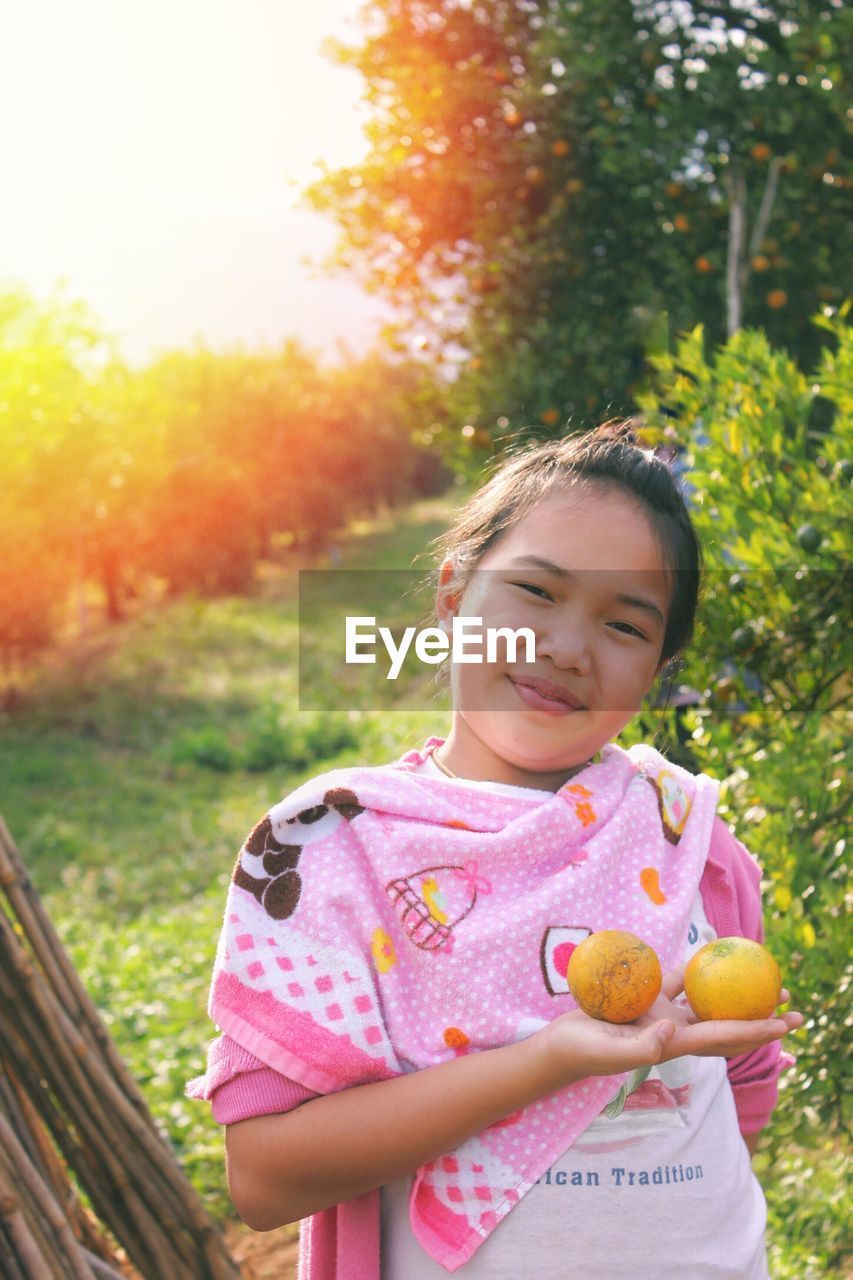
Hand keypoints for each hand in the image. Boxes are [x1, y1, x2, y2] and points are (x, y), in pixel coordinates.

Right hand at [535, 968, 803, 1087]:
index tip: (784, 1023)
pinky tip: (709, 951)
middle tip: (791, 1001)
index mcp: (673, 1045)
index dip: (755, 1030)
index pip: (722, 1037)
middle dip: (760, 1016)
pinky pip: (678, 982)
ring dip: (736, 994)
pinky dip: (695, 970)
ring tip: (762, 978)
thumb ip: (641, 1047)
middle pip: (727, 1023)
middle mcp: (675, 1032)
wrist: (560, 1046)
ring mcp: (662, 1017)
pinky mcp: (647, 1003)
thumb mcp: (610, 1051)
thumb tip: (673, 1032)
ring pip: (708, 1003)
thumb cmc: (583, 1051)